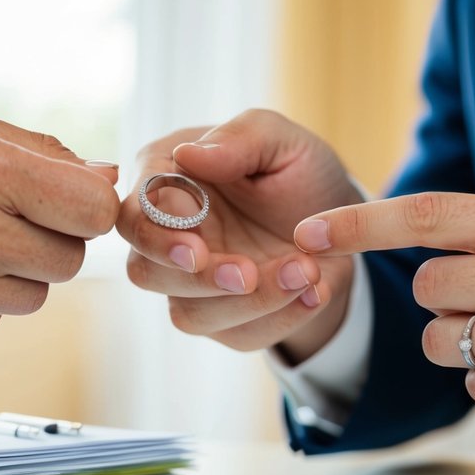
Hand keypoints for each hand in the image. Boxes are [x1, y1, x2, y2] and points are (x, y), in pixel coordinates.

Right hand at [116, 110, 362, 359]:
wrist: (341, 227)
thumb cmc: (298, 172)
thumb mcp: (283, 141)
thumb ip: (239, 139)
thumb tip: (188, 155)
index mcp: (166, 180)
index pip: (134, 214)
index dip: (159, 236)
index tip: (199, 248)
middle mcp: (168, 234)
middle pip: (145, 271)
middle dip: (196, 280)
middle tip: (249, 274)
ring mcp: (190, 282)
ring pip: (187, 314)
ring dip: (248, 303)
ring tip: (306, 272)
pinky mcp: (222, 318)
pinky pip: (237, 335)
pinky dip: (279, 320)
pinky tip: (315, 293)